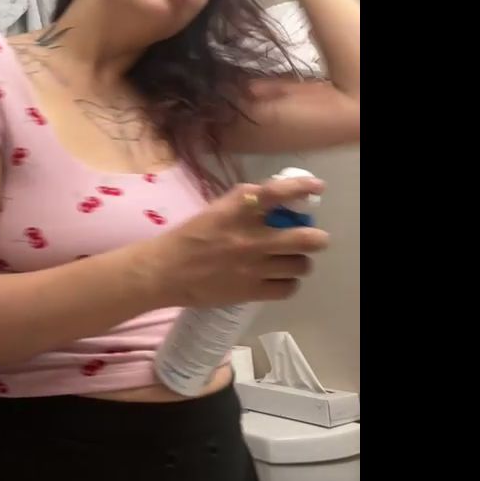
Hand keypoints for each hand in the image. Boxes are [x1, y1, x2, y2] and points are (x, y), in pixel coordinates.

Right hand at [153, 175, 328, 306]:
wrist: (163, 271)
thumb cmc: (187, 237)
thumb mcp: (214, 211)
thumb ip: (243, 205)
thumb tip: (275, 201)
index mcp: (236, 211)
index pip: (277, 193)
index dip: (303, 188)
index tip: (317, 188)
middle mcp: (250, 237)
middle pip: (304, 238)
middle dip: (317, 238)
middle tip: (314, 239)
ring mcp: (253, 267)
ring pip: (300, 265)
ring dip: (299, 261)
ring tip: (289, 261)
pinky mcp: (251, 291)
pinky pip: (288, 288)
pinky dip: (288, 283)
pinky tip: (278, 278)